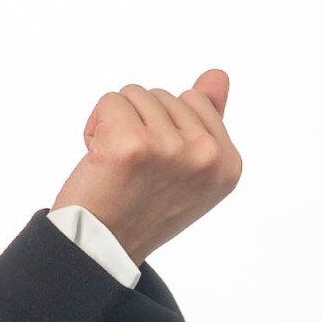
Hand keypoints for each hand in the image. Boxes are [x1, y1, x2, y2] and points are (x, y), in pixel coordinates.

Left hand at [51, 68, 240, 265]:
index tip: (158, 166)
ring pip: (133, 94)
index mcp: (228, 162)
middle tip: (134, 169)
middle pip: (162, 95)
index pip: (194, 100)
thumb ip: (207, 120)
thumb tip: (217, 75)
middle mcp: (206, 156)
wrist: (101, 246)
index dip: (164, 126)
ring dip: (116, 124)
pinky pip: (109, 101)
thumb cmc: (140, 206)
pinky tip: (100, 160)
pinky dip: (95, 126)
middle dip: (139, 123)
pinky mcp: (131, 144)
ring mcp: (170, 148)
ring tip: (118, 165)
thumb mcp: (188, 168)